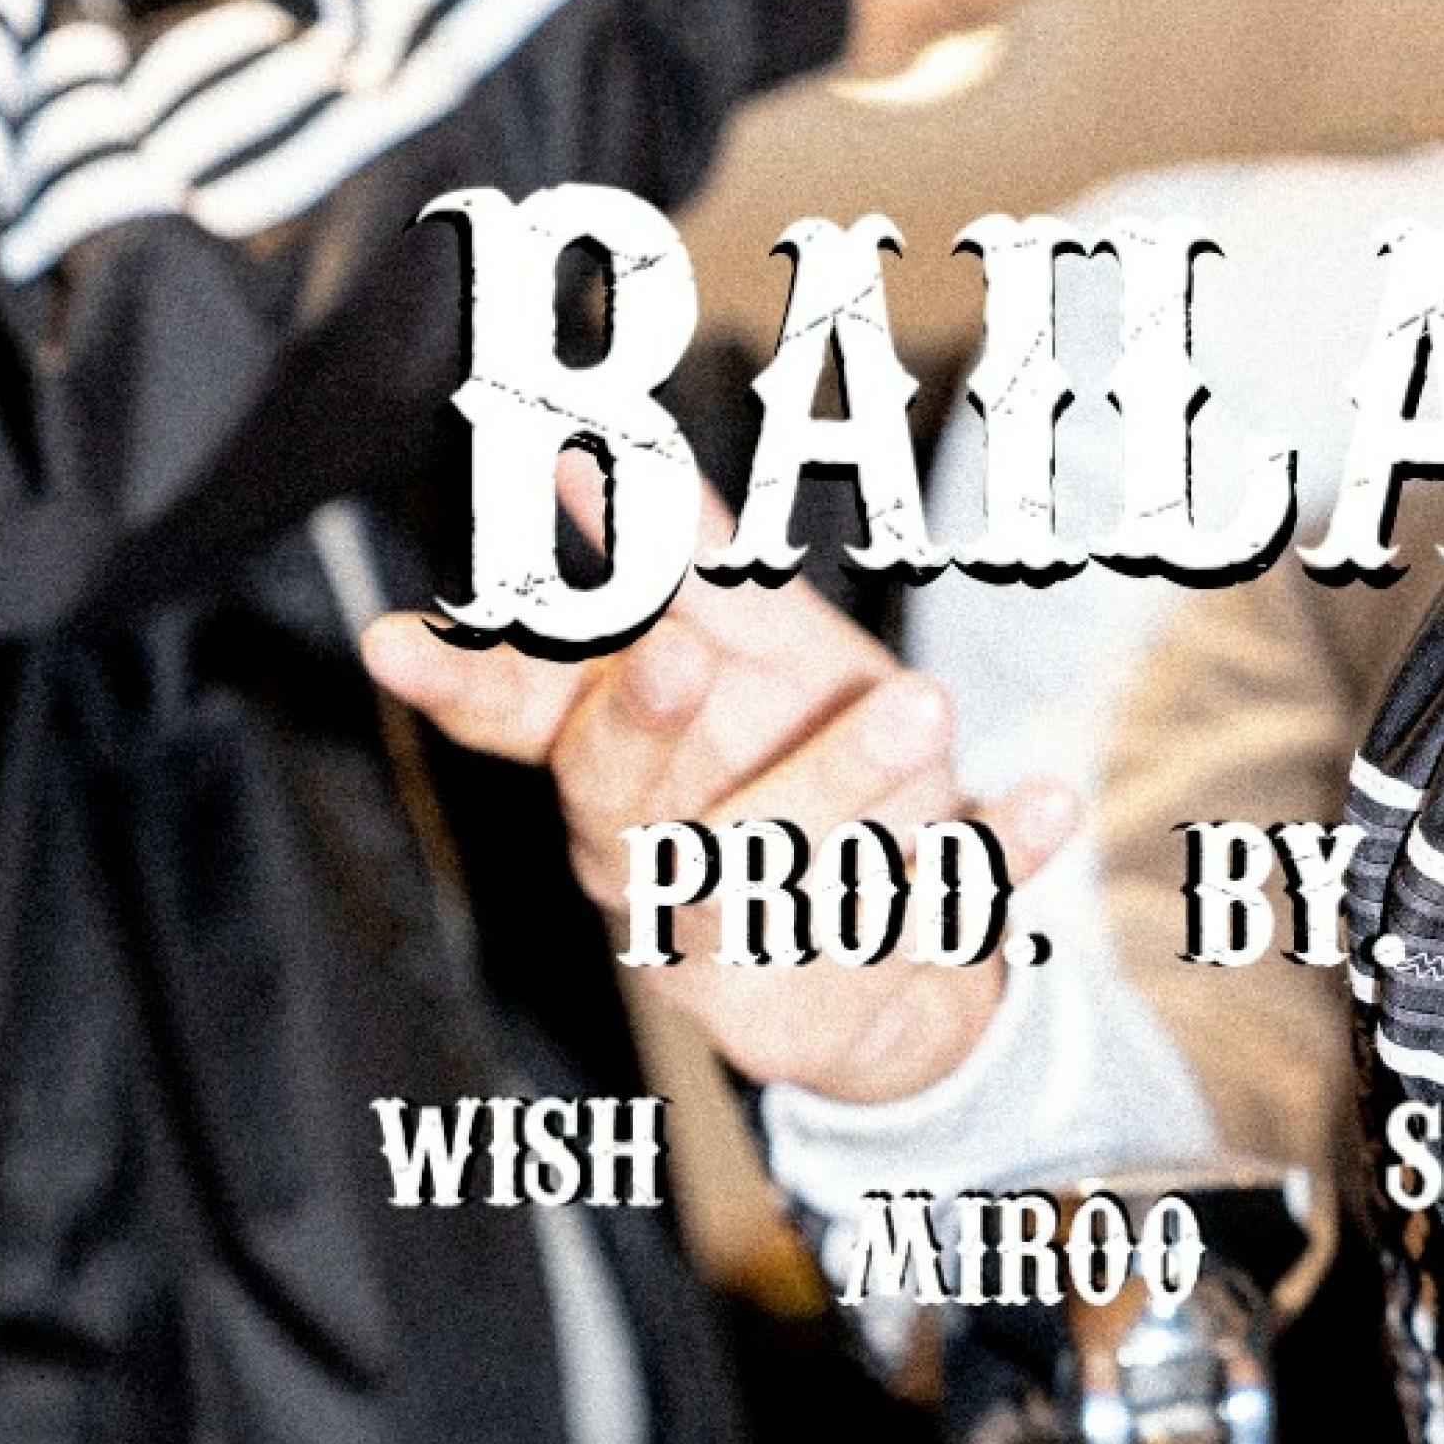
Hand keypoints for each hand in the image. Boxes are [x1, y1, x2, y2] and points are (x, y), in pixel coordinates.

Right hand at [363, 560, 1081, 1104]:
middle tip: (686, 656)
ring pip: (775, 872)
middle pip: (630, 810)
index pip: (518, 727)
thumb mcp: (750, 650)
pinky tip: (1047, 798)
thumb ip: (673, 556)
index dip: (458, 684)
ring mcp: (752, 945)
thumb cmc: (797, 772)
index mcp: (615, 778)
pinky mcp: (854, 997)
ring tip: (920, 711)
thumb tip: (575, 446)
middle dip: (651, 730)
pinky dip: (993, 857)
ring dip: (842, 787)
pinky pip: (931, 922)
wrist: (904, 958)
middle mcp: (660, 867)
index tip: (396, 643)